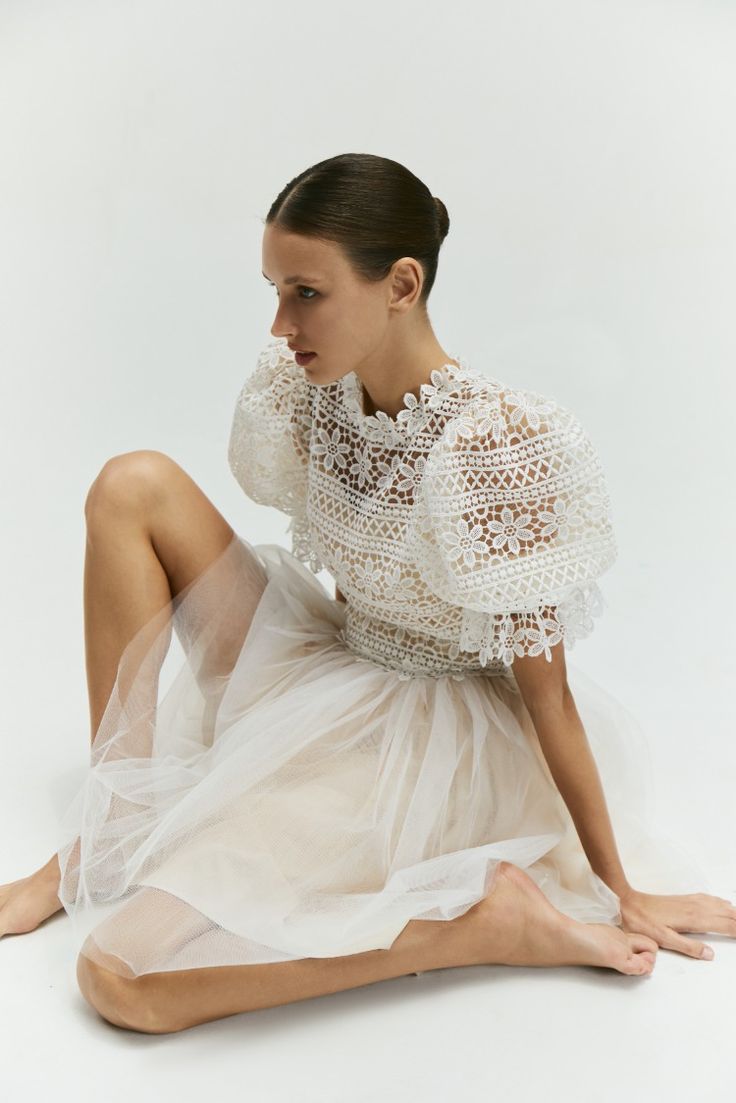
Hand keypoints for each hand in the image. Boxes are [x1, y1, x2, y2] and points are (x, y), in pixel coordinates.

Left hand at [618, 886, 735, 960]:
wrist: (628, 903)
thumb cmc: (643, 922)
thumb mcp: (665, 939)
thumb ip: (689, 947)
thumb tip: (710, 954)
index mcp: (694, 918)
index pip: (725, 924)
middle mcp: (695, 907)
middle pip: (726, 913)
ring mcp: (690, 901)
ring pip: (719, 904)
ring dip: (732, 911)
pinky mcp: (683, 899)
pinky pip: (708, 899)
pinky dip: (720, 902)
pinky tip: (722, 903)